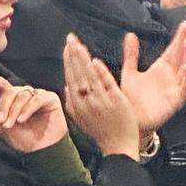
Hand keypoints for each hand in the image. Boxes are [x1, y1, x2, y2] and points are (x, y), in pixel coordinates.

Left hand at [0, 71, 68, 152]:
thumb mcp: (2, 129)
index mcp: (14, 100)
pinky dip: (28, 109)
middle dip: (4, 106)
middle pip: (11, 91)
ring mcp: (38, 95)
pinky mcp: (50, 99)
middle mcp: (25, 95)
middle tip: (0, 121)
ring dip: (15, 111)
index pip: (3, 85)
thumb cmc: (24, 141)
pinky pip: (36, 99)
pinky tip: (22, 119)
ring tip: (11, 124)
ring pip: (22, 95)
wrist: (42, 152)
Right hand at [63, 33, 138, 158]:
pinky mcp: (116, 101)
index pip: (70, 77)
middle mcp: (87, 101)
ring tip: (79, 44)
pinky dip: (101, 72)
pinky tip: (95, 61)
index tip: (67, 47)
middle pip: (78, 73)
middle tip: (70, 38)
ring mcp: (102, 101)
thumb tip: (66, 86)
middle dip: (73, 54)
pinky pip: (107, 84)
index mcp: (77, 105)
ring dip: (83, 58)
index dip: (68, 61)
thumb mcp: (81, 120)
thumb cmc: (100, 132)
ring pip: (90, 76)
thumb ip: (72, 103)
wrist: (119, 147)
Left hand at [120, 22, 185, 133]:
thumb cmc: (131, 96)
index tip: (184, 25)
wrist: (131, 118)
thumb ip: (131, 54)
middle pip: (181, 57)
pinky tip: (185, 68)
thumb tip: (131, 34)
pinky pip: (183, 89)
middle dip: (185, 43)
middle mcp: (170, 77)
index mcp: (161, 69)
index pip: (173, 50)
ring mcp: (174, 88)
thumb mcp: (130, 71)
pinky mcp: (174, 101)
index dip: (179, 38)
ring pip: (185, 70)